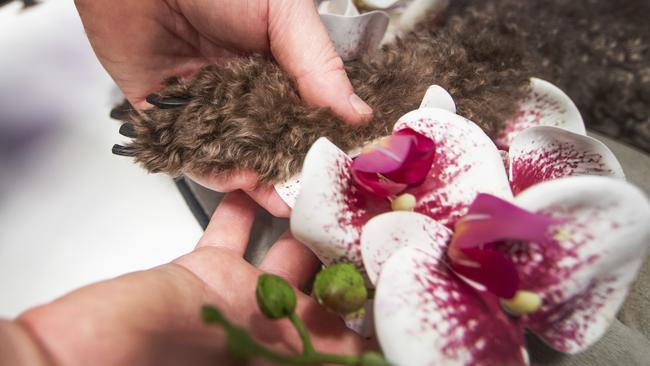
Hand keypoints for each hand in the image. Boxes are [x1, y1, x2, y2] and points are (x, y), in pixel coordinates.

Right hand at [14, 192, 371, 364]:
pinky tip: (259, 180)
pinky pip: (229, 233)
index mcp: (292, 355)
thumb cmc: (169, 361)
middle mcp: (273, 331)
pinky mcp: (202, 273)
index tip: (404, 269)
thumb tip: (380, 355)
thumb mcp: (268, 360)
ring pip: (283, 253)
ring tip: (333, 190)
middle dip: (349, 254)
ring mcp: (238, 300)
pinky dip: (241, 207)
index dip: (377, 304)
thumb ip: (325, 351)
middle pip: (325, 288)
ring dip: (303, 223)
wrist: (98, 352)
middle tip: (380, 215)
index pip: (349, 333)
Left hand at [75, 0, 370, 215]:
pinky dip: (212, 171)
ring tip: (278, 198)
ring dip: (256, 179)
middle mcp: (244, 89)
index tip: (339, 169)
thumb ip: (318, 65)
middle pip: (272, 143)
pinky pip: (190, 153)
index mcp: (278, 65)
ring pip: (235, 154)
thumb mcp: (282, 13)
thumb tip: (357, 113)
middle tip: (309, 198)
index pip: (307, 115)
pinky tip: (237, 180)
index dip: (321, 144)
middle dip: (290, 173)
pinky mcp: (166, 114)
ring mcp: (206, 104)